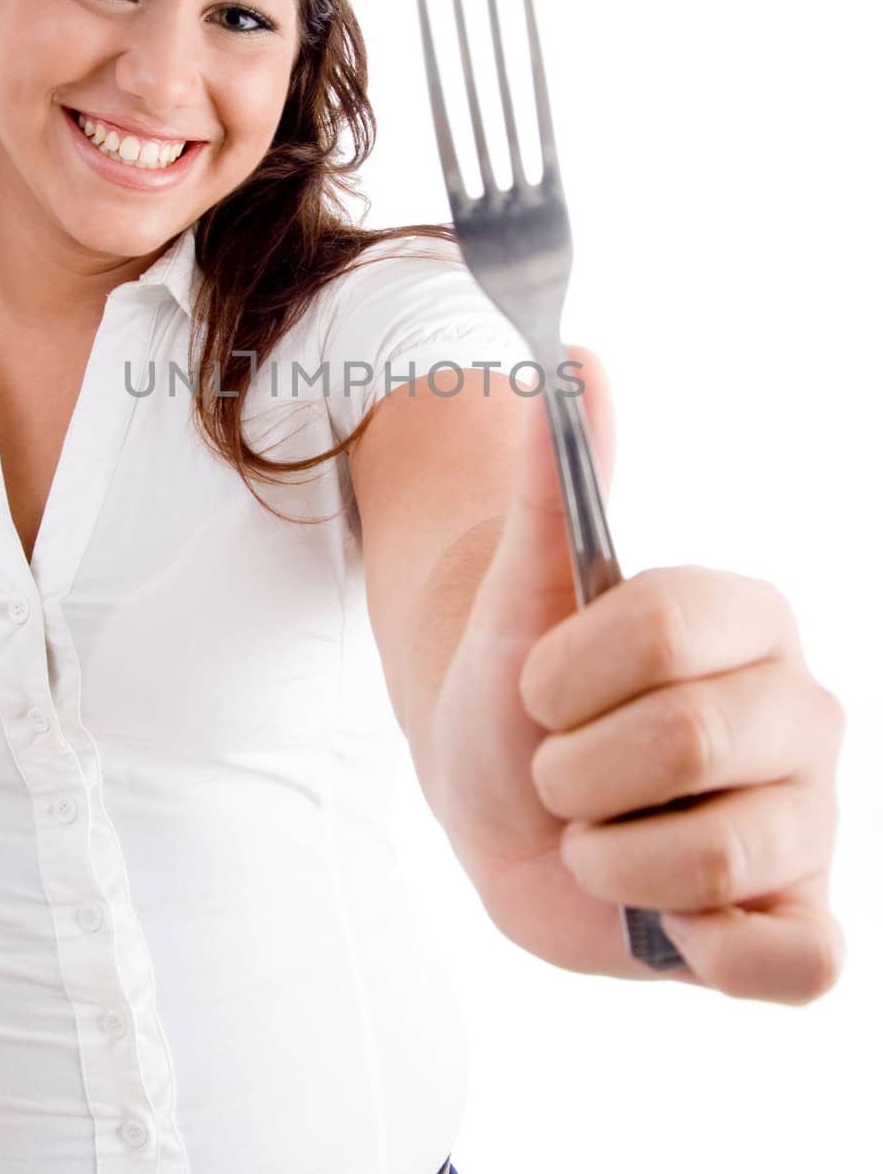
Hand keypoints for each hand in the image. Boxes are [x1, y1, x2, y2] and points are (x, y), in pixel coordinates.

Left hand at [429, 346, 846, 1004]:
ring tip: (600, 840)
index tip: (538, 690)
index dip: (565, 676)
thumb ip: (551, 484)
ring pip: (722, 853)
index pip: (665, 630)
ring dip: (610, 857)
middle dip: (576, 769)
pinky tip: (670, 922)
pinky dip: (713, 950)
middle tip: (562, 773)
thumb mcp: (516, 597)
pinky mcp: (798, 919)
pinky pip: (798, 957)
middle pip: (690, 739)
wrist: (505, 810)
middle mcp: (801, 712)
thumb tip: (576, 358)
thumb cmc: (516, 699)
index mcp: (747, 617)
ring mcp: (811, 818)